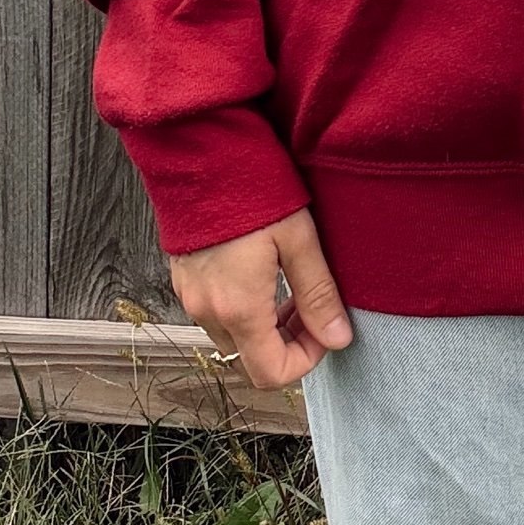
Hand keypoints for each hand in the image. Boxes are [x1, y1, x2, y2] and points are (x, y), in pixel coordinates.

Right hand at [168, 206, 352, 390]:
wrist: (198, 150)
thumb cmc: (251, 189)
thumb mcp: (298, 239)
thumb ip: (319, 294)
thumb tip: (340, 338)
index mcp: (238, 307)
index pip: (271, 374)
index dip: (306, 361)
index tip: (325, 328)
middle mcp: (207, 310)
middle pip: (251, 358)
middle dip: (288, 343)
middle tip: (312, 305)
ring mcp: (190, 296)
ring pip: (234, 337)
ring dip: (265, 327)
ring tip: (291, 287)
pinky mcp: (183, 279)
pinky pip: (216, 313)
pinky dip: (243, 310)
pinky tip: (263, 274)